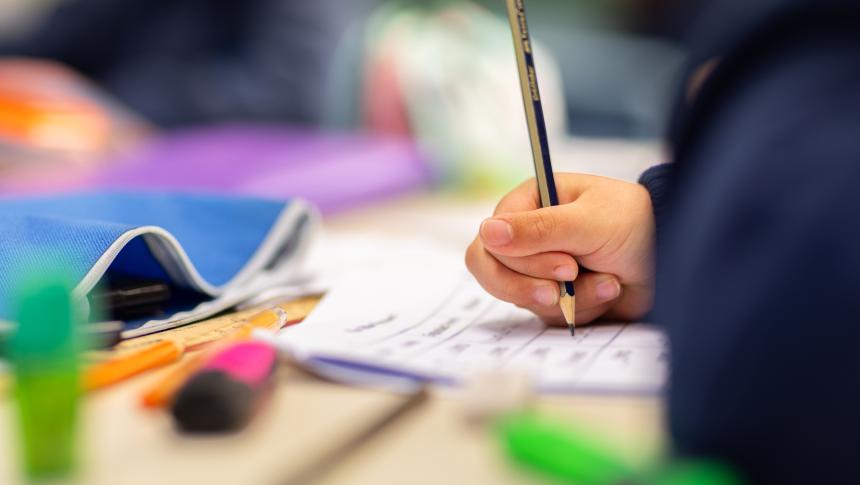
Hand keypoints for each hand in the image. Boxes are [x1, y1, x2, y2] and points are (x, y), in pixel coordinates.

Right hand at [465, 173, 654, 324]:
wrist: (675, 261)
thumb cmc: (636, 225)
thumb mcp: (588, 222)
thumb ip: (537, 229)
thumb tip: (487, 232)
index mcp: (530, 202)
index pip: (491, 240)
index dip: (520, 261)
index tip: (566, 267)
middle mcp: (528, 234)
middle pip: (493, 272)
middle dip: (536, 285)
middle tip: (573, 280)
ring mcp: (539, 267)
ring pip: (523, 299)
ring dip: (571, 298)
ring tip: (610, 282)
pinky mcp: (555, 295)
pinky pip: (547, 315)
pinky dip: (581, 309)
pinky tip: (609, 291)